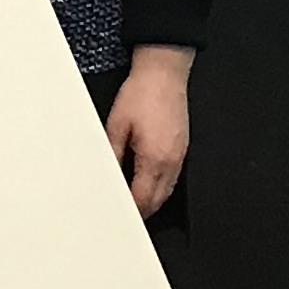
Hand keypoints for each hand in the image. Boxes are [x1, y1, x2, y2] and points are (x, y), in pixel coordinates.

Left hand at [107, 46, 191, 215]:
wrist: (163, 73)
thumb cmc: (142, 93)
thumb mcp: (116, 125)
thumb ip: (112, 155)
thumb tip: (106, 176)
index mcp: (154, 159)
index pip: (142, 200)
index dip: (129, 212)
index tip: (116, 216)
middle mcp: (171, 162)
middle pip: (157, 201)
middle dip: (141, 211)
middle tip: (123, 215)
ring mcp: (180, 156)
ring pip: (167, 192)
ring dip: (151, 201)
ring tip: (133, 203)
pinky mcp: (182, 148)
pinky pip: (172, 178)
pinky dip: (160, 187)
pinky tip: (147, 183)